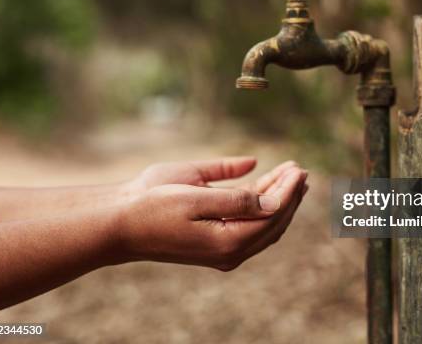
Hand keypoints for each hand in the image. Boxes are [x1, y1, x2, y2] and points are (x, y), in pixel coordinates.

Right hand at [118, 160, 307, 270]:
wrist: (120, 223)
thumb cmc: (153, 206)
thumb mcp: (194, 196)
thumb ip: (235, 198)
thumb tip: (271, 199)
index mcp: (228, 242)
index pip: (272, 216)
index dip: (288, 192)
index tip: (299, 170)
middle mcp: (230, 251)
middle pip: (273, 223)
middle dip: (289, 196)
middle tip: (300, 170)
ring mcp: (223, 249)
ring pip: (262, 224)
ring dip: (277, 199)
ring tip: (290, 175)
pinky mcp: (215, 241)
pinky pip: (246, 223)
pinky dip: (259, 203)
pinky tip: (265, 183)